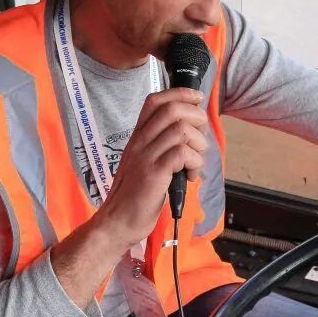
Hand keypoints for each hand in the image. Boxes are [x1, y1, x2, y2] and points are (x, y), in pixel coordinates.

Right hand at [93, 88, 207, 250]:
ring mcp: (145, 157)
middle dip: (197, 119)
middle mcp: (139, 142)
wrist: (117, 222)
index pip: (155, 100)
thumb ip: (161, 146)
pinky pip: (182, 153)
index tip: (197, 99)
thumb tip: (191, 133)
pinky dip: (195, 162)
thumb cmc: (135, 195)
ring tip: (195, 164)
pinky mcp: (154, 174)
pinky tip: (191, 176)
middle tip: (200, 141)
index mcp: (137, 137)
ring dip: (199, 145)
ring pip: (182, 130)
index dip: (181, 93)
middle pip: (173, 110)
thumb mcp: (144, 163)